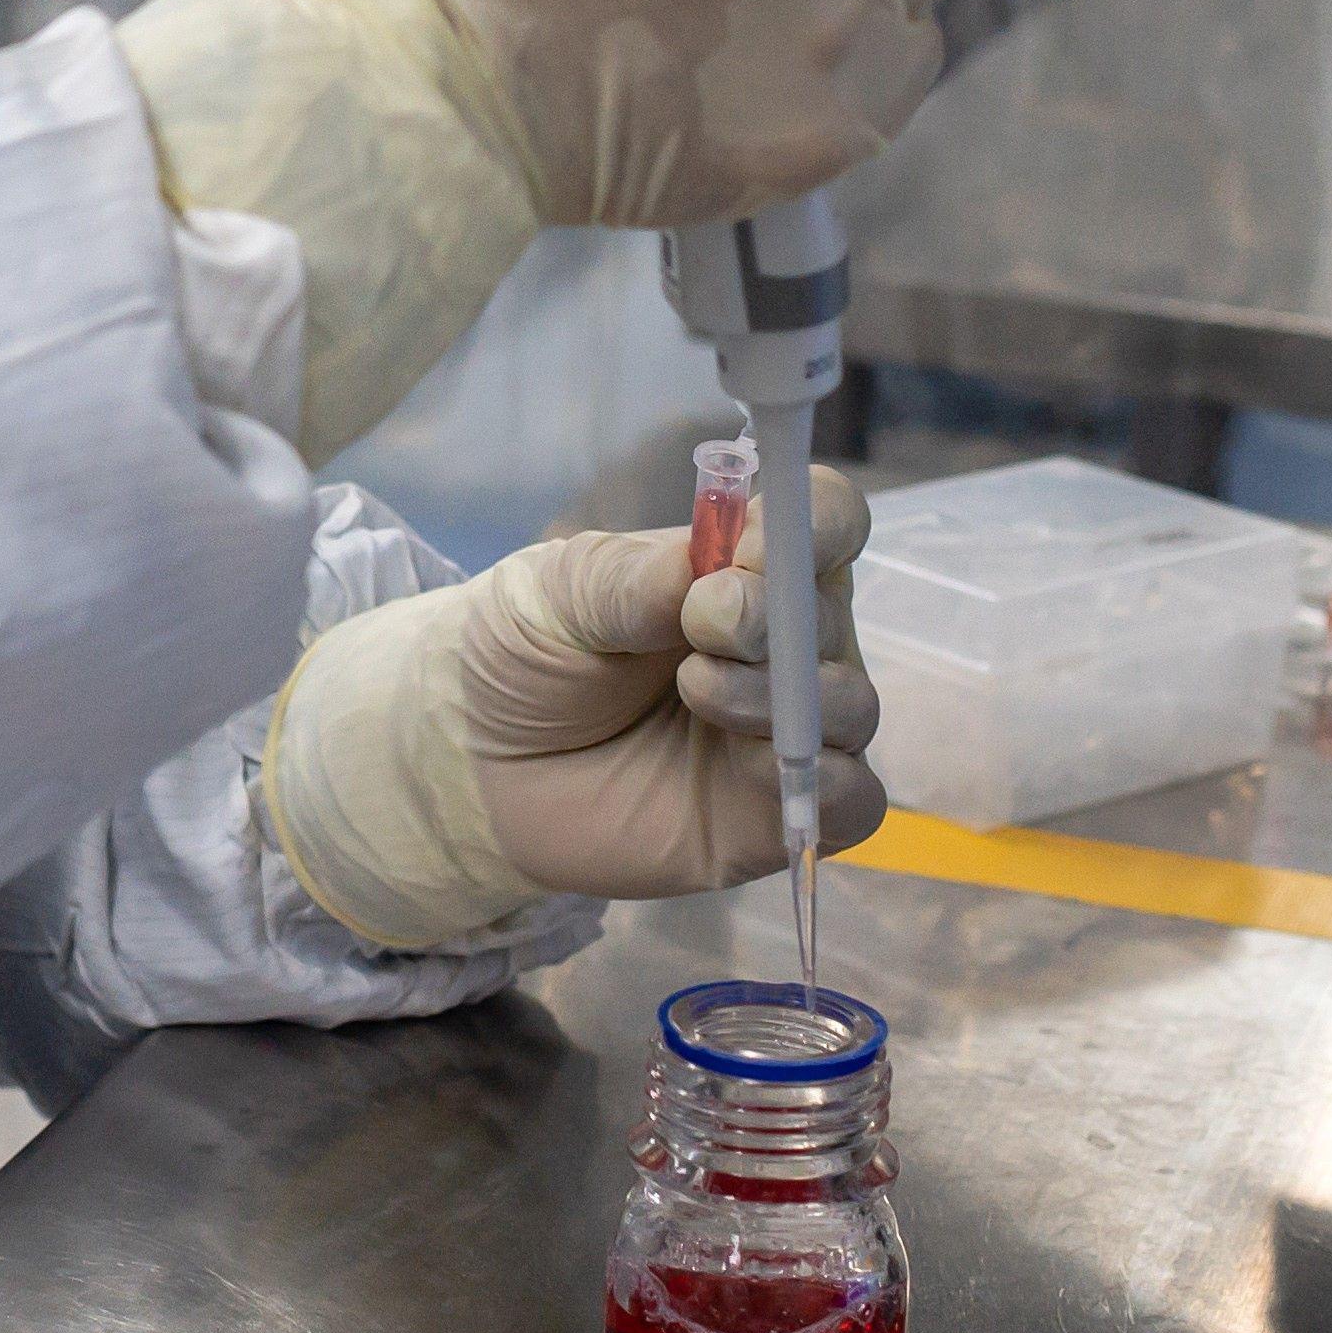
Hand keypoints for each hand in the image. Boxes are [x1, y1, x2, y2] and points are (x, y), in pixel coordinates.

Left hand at [259, 465, 883, 949]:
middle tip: (703, 621)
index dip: (811, 522)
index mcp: (744, 567)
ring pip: (851, 704)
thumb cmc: (526, 655)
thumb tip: (712, 567)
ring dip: (786, 695)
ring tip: (697, 688)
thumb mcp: (559, 593)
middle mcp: (784, 643)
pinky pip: (853, 802)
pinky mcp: (777, 811)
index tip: (748, 546)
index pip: (825, 521)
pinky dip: (831, 784)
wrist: (478, 763)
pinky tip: (759, 766)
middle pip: (834, 613)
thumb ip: (636, 579)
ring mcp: (787, 728)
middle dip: (777, 616)